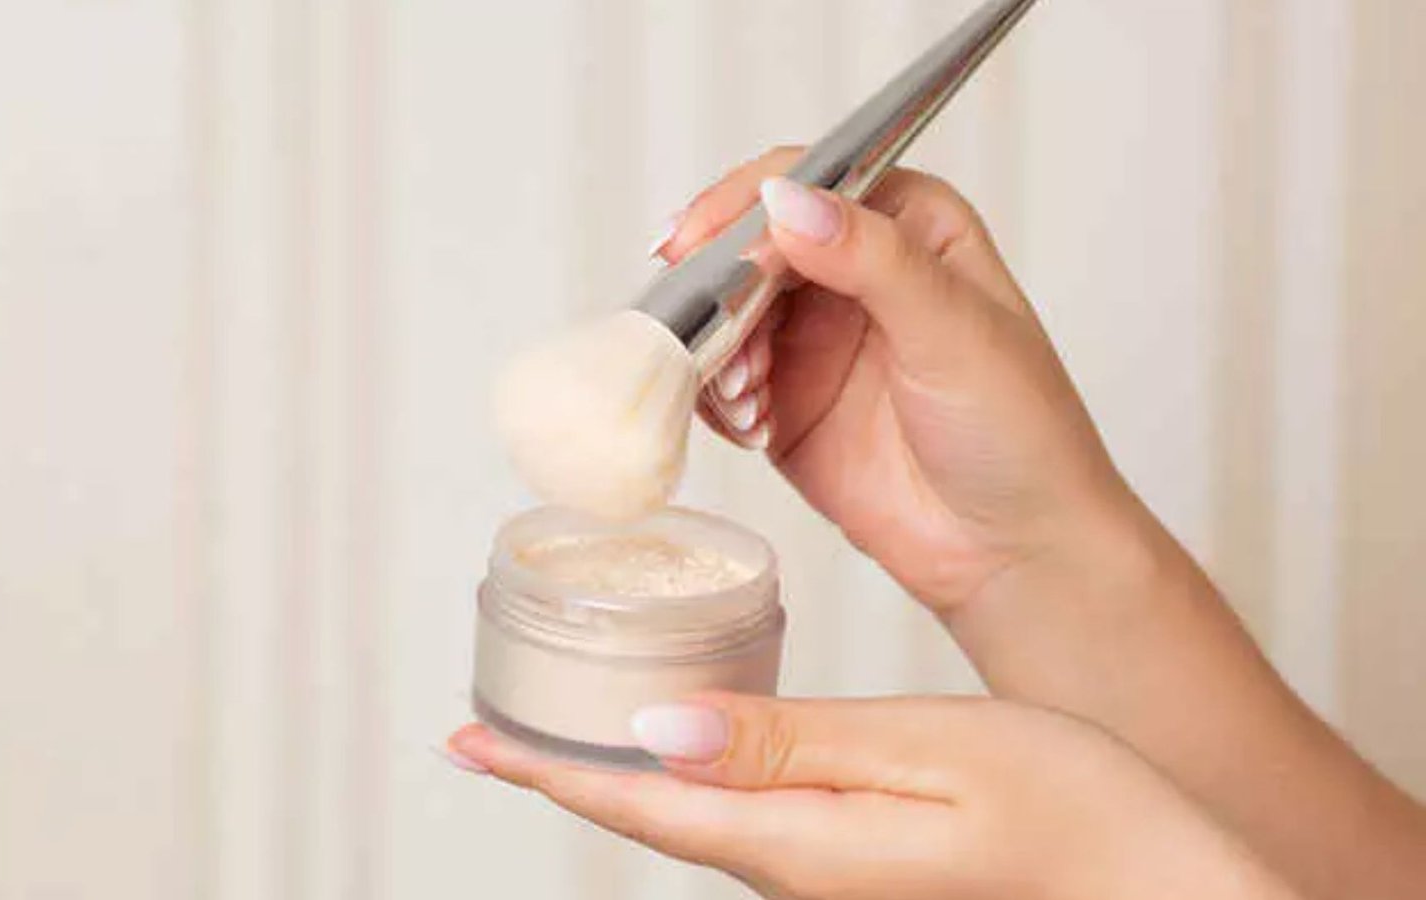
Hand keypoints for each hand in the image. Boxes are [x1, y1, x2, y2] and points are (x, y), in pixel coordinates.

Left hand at [447, 695, 1297, 899]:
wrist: (1166, 886)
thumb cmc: (1079, 815)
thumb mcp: (929, 752)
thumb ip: (789, 746)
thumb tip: (657, 733)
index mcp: (802, 844)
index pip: (639, 809)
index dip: (545, 774)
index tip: (464, 743)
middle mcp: (801, 874)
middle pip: (653, 822)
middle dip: (565, 774)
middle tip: (486, 731)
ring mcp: (832, 876)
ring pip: (695, 822)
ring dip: (619, 777)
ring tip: (560, 731)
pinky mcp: (861, 865)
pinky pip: (747, 821)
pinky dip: (688, 780)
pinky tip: (682, 749)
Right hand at [663, 149, 1142, 613]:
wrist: (1014, 552)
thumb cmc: (1019, 433)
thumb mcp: (952, 330)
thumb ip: (871, 259)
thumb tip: (788, 200)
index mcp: (906, 224)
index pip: (807, 181)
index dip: (744, 206)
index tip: (700, 247)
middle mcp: (852, 271)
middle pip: (748, 245)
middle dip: (718, 287)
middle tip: (707, 332)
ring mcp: (813, 338)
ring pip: (724, 312)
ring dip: (717, 349)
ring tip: (749, 396)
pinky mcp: (785, 402)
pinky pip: (720, 380)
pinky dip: (717, 397)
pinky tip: (753, 426)